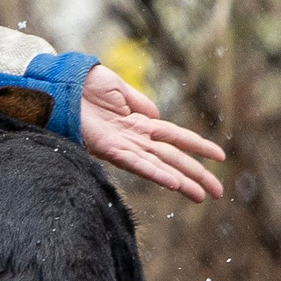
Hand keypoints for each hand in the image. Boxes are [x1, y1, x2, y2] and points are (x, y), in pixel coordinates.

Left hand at [79, 64, 226, 202]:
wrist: (60, 84)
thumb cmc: (85, 85)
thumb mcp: (120, 90)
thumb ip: (139, 104)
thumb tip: (157, 117)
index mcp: (140, 123)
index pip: (177, 138)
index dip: (199, 147)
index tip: (220, 158)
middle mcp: (135, 138)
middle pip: (174, 158)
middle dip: (197, 175)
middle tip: (219, 193)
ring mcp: (123, 145)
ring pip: (160, 166)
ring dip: (182, 182)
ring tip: (202, 196)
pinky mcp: (108, 148)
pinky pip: (136, 163)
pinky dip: (155, 173)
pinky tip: (173, 183)